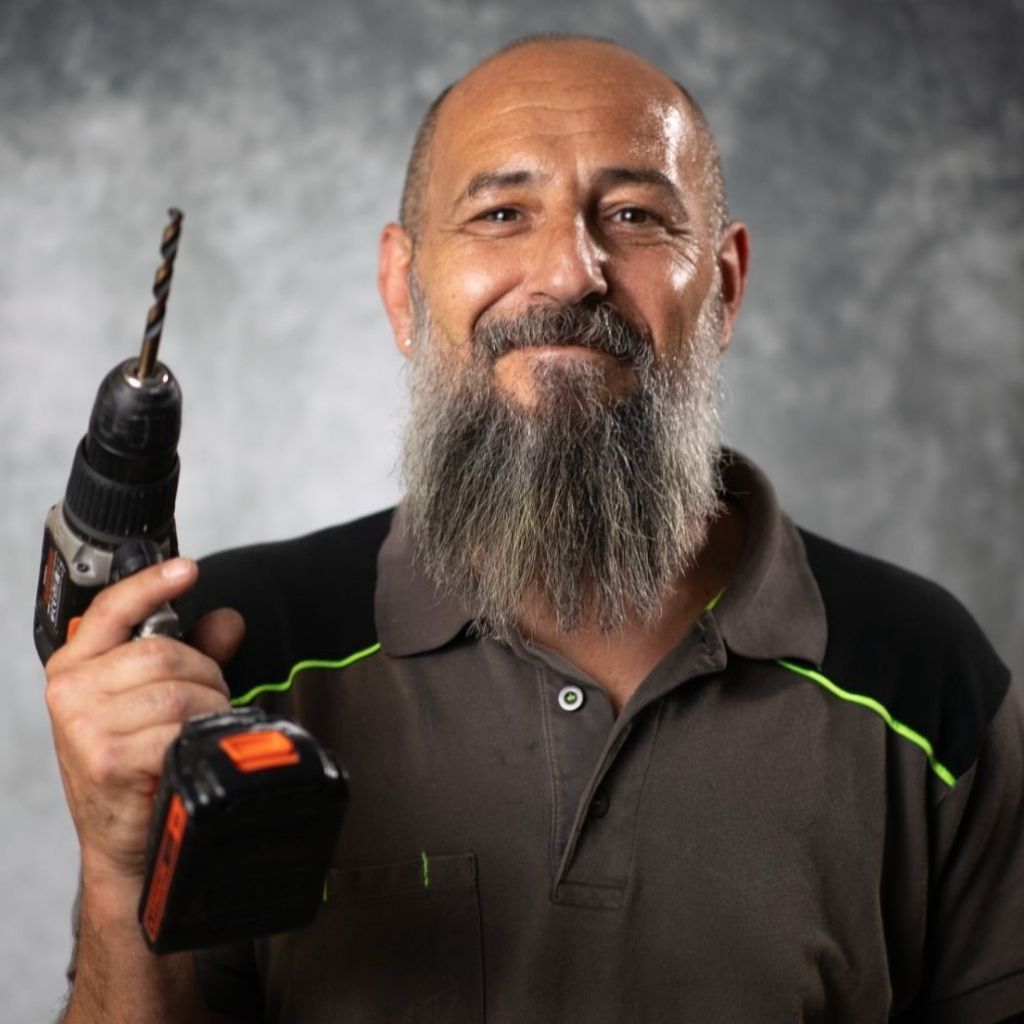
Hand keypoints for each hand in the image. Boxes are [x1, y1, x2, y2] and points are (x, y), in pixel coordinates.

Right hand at [45, 557, 244, 896]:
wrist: (126, 839)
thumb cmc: (137, 765)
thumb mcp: (157, 699)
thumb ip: (193, 653)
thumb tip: (226, 621)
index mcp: (75, 667)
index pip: (113, 608)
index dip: (152, 584)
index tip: (186, 569)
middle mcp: (71, 691)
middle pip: (165, 652)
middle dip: (204, 675)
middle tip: (206, 703)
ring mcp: (84, 725)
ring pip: (178, 690)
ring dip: (205, 708)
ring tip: (195, 730)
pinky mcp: (106, 757)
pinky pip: (176, 728)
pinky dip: (195, 738)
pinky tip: (183, 752)